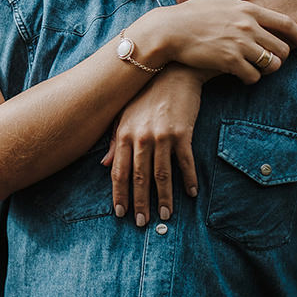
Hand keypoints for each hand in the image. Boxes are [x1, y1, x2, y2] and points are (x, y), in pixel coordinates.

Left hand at [101, 65, 205, 224]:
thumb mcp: (124, 115)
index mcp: (123, 134)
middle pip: (139, 178)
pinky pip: (185, 162)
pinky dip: (189, 179)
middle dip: (140, 203)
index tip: (120, 213)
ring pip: (162, 175)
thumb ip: (115, 141)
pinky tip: (191, 193)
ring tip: (166, 216)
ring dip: (164, 198)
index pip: (119, 172)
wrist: (172, 73)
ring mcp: (162, 135)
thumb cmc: (145, 94)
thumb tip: (105, 165)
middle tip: (142, 223)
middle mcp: (141, 137)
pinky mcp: (183, 132)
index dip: (119, 194)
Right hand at [135, 0, 296, 83]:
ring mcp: (239, 44)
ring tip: (257, 69)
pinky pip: (253, 76)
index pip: (286, 24)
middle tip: (271, 61)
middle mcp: (248, 26)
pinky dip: (251, 79)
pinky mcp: (229, 61)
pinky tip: (243, 76)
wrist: (169, 31)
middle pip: (282, 48)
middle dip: (280, 57)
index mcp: (249, 9)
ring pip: (271, 64)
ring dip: (267, 69)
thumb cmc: (192, 12)